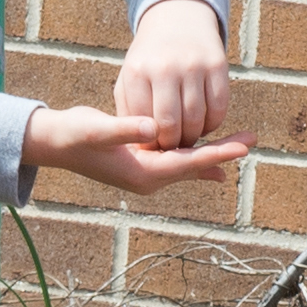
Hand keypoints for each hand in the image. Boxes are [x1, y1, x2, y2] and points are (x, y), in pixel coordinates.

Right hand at [22, 104, 249, 197]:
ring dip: (212, 152)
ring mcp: (145, 172)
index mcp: (143, 173)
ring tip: (241, 142)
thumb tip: (152, 128)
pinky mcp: (142, 162)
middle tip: (252, 139)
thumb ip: (125, 128)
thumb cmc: (73, 134)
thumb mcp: (98, 129)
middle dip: (223, 152)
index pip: (188, 163)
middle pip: (194, 165)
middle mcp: (149, 178)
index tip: (244, 146)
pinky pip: (176, 161)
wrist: (54, 142)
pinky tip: (212, 157)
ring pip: (187, 163)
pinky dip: (195, 155)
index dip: (217, 153)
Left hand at [111, 0, 229, 144]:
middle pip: (172, 126)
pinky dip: (212, 124)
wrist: (176, 20)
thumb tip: (141, 152)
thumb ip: (129, 114)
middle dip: (172, 145)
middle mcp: (165, 68)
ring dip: (193, 138)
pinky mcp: (218, 65)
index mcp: (137, 73)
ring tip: (186, 138)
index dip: (150, 144)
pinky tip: (203, 123)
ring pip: (197, 120)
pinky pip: (219, 109)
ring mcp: (193, 65)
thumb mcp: (129, 81)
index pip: (144, 124)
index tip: (153, 149)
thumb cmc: (148, 62)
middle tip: (172, 149)